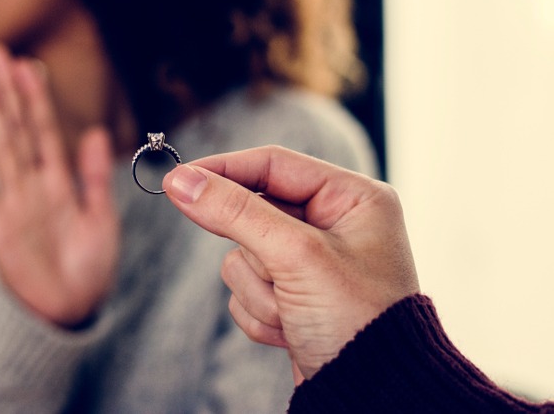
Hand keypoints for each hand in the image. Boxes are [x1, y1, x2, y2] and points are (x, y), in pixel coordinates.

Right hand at [0, 43, 119, 327]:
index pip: (46, 129)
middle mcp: (32, 184)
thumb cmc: (89, 269)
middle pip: (17, 126)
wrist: (68, 313)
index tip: (31, 64)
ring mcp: (10, 201)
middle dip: (8, 89)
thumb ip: (94, 177)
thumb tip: (95, 132)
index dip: (38, 97)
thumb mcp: (101, 221)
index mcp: (60, 181)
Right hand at [162, 145, 419, 380]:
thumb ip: (234, 212)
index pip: (272, 164)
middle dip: (258, 256)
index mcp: (352, 197)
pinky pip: (246, 288)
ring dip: (260, 291)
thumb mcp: (295, 256)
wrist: (374, 398)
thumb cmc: (357, 322)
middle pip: (252, 213)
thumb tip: (180, 180)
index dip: (223, 169)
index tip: (178, 179)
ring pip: (242, 255)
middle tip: (276, 275)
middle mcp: (334, 224)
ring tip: (296, 313)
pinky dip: (260, 312)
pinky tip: (292, 330)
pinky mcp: (293, 295)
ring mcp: (311, 262)